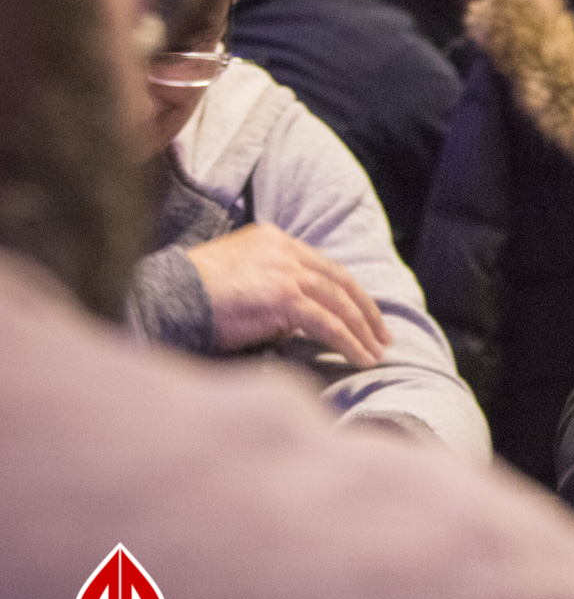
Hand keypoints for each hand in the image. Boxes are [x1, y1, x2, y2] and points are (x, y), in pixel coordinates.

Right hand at [186, 224, 390, 367]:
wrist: (166, 297)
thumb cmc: (193, 297)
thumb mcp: (238, 278)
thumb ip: (271, 289)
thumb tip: (297, 322)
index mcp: (274, 239)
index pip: (324, 266)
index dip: (349, 292)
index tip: (365, 314)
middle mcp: (284, 250)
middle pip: (340, 282)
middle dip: (365, 311)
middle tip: (382, 336)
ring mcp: (285, 272)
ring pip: (339, 304)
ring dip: (362, 332)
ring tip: (376, 354)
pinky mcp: (284, 297)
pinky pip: (328, 324)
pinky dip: (349, 343)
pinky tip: (360, 359)